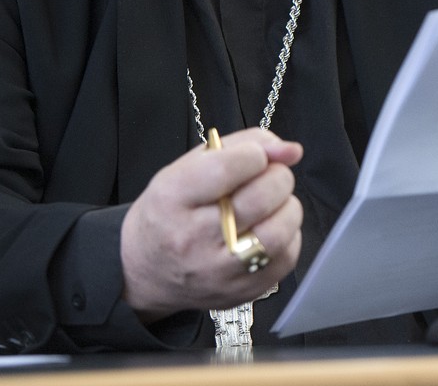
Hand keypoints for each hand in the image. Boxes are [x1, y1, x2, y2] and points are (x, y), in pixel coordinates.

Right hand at [119, 128, 303, 320]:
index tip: (255, 156)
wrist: (146, 271)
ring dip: (286, 207)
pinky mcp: (241, 292)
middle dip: (277, 177)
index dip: (254, 154)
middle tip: (268, 177)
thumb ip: (242, 145)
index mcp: (172, 198)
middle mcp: (192, 238)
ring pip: (280, 230)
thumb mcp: (188, 166)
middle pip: (260, 197)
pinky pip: (287, 256)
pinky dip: (288, 235)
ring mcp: (217, 271)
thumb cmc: (171, 211)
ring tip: (271, 204)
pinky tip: (268, 229)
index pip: (226, 168)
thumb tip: (291, 150)